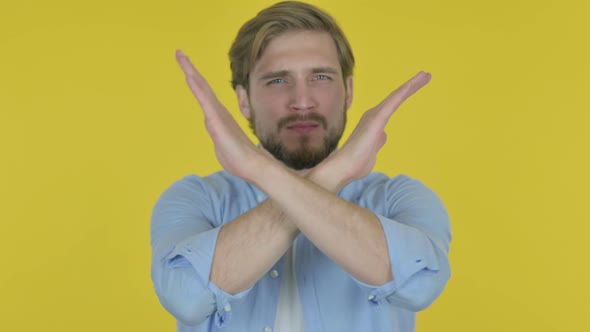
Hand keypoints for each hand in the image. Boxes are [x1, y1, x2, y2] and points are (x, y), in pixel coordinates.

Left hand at [176, 50, 267, 179]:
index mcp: (218, 117)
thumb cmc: (241, 160)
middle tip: (179, 53)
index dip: (196, 81)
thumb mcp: (224, 147)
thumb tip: (222, 136)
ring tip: (182, 58)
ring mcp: (217, 115)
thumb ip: (220, 138)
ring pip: (202, 90)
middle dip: (190, 69)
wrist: (253, 166)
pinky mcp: (216, 121)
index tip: (187, 68)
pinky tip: (189, 77)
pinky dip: (196, 87)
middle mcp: (218, 112)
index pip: (204, 96)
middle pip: (202, 87)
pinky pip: (204, 101)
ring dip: (191, 73)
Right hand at [321, 71, 431, 186]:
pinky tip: (414, 84)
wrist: (344, 168)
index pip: (393, 105)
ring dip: (411, 85)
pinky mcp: (377, 118)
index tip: (417, 86)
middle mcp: (373, 114)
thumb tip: (383, 135)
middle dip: (411, 86)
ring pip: (396, 96)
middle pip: (396, 97)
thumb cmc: (356, 164)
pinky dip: (404, 91)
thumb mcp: (372, 151)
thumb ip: (378, 142)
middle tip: (426, 75)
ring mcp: (375, 115)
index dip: (405, 95)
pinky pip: (394, 101)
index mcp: (373, 122)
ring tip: (425, 75)